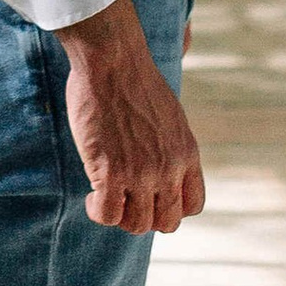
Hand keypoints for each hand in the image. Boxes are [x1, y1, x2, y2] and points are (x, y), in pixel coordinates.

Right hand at [57, 0, 204, 236]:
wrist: (114, 61)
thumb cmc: (135, 80)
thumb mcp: (171, 116)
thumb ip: (171, 145)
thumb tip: (159, 160)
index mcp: (187, 154)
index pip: (194, 205)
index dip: (172, 207)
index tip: (151, 196)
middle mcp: (169, 169)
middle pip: (167, 222)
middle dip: (145, 216)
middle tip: (125, 199)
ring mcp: (140, 173)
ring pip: (137, 224)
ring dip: (120, 216)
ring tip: (106, 197)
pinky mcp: (110, 172)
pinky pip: (107, 214)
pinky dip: (97, 211)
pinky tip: (91, 196)